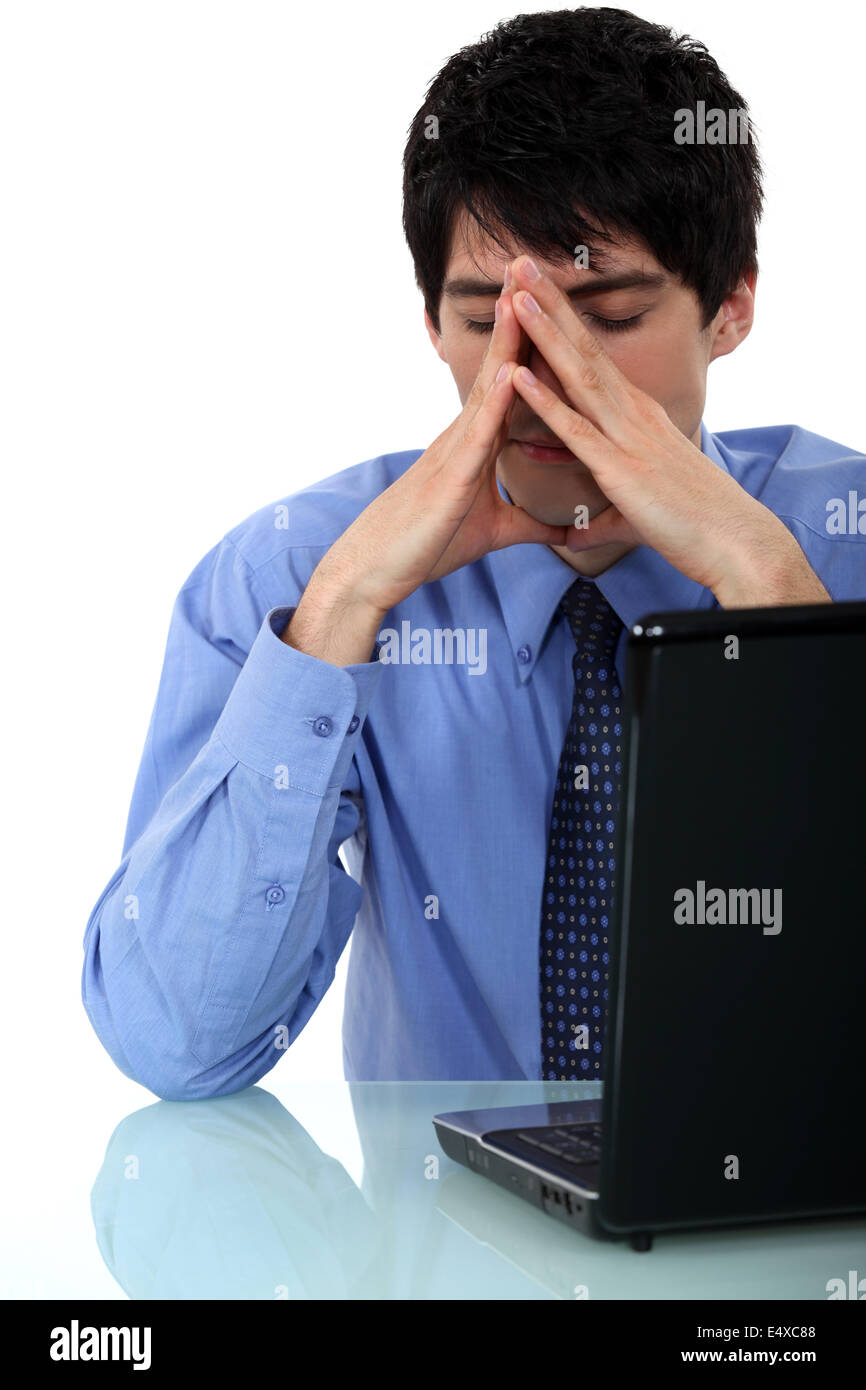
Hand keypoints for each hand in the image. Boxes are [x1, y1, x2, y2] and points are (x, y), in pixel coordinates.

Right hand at [309, 284, 569, 617]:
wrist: (377, 570)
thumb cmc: (427, 546)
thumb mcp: (494, 532)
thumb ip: (531, 524)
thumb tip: (568, 530)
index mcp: (476, 444)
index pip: (510, 383)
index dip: (528, 341)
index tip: (547, 301)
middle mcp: (463, 436)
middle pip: (497, 367)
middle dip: (515, 318)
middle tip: (529, 266)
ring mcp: (454, 452)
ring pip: (487, 388)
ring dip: (507, 342)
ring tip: (523, 295)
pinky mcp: (450, 479)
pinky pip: (478, 435)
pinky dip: (498, 403)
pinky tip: (515, 372)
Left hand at [501, 256, 829, 606]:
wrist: (733, 542)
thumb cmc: (691, 526)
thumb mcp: (635, 515)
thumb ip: (599, 521)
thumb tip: (574, 537)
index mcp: (637, 417)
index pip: (593, 358)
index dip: (564, 320)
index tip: (538, 287)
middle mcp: (633, 415)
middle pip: (584, 349)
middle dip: (550, 304)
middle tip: (520, 260)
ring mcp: (628, 438)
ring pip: (578, 375)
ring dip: (545, 334)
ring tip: (516, 294)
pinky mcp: (622, 470)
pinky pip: (577, 430)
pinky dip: (546, 401)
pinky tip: (519, 375)